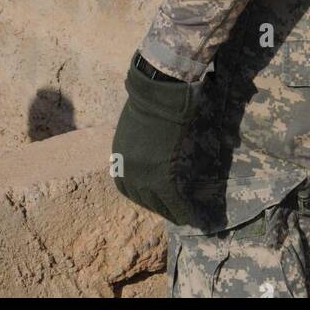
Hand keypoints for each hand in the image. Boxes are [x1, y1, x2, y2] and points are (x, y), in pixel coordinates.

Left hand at [112, 54, 200, 225]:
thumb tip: (149, 152)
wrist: (158, 93)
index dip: (141, 196)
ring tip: (183, 216)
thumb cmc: (149, 102)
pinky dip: (182, 210)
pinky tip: (191, 216)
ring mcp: (142, 174)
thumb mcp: (133, 127)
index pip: (126, 188)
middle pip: (141, 198)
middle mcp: (126, 170)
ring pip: (157, 203)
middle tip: (171, 211)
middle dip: (156, 206)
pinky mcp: (161, 174)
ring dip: (170, 212)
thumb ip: (136, 146)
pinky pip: (172, 200)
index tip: (153, 200)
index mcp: (118, 157)